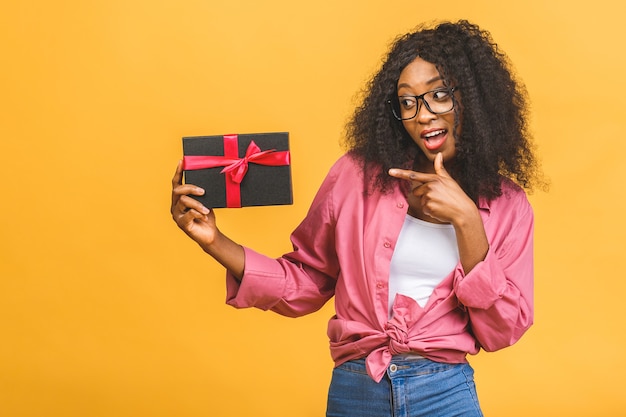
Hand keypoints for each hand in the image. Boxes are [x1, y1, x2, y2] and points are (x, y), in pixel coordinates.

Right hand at [171, 160, 218, 246]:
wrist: (210, 234)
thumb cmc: (207, 216)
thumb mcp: (206, 201)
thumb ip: (203, 193)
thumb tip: (209, 181)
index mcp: (179, 199)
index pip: (176, 183)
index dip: (178, 172)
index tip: (182, 161)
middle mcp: (175, 205)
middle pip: (178, 190)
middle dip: (190, 188)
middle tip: (203, 191)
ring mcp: (177, 215)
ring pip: (184, 202)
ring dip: (197, 204)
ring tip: (206, 210)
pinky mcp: (182, 224)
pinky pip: (188, 214)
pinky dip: (198, 213)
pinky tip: (204, 216)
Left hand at [389, 153, 488, 272]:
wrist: (463, 211)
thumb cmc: (456, 195)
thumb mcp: (448, 179)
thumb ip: (440, 168)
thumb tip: (439, 155)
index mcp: (434, 178)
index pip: (414, 175)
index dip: (400, 173)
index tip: (390, 171)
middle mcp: (430, 186)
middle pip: (416, 191)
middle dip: (424, 195)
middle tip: (438, 197)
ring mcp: (428, 197)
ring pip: (420, 200)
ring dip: (428, 203)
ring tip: (440, 203)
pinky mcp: (428, 206)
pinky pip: (424, 209)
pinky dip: (430, 210)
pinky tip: (439, 209)